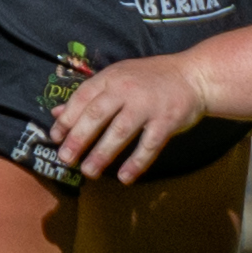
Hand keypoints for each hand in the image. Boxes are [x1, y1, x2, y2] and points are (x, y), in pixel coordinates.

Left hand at [47, 48, 215, 184]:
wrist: (195, 75)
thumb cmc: (152, 78)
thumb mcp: (118, 77)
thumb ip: (89, 95)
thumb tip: (56, 114)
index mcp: (112, 77)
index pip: (82, 97)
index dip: (67, 119)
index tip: (56, 139)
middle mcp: (128, 89)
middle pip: (97, 115)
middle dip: (79, 139)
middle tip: (66, 159)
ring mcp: (148, 105)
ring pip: (120, 131)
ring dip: (102, 154)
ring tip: (89, 172)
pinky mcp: (167, 120)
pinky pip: (149, 144)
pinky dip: (136, 162)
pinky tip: (124, 177)